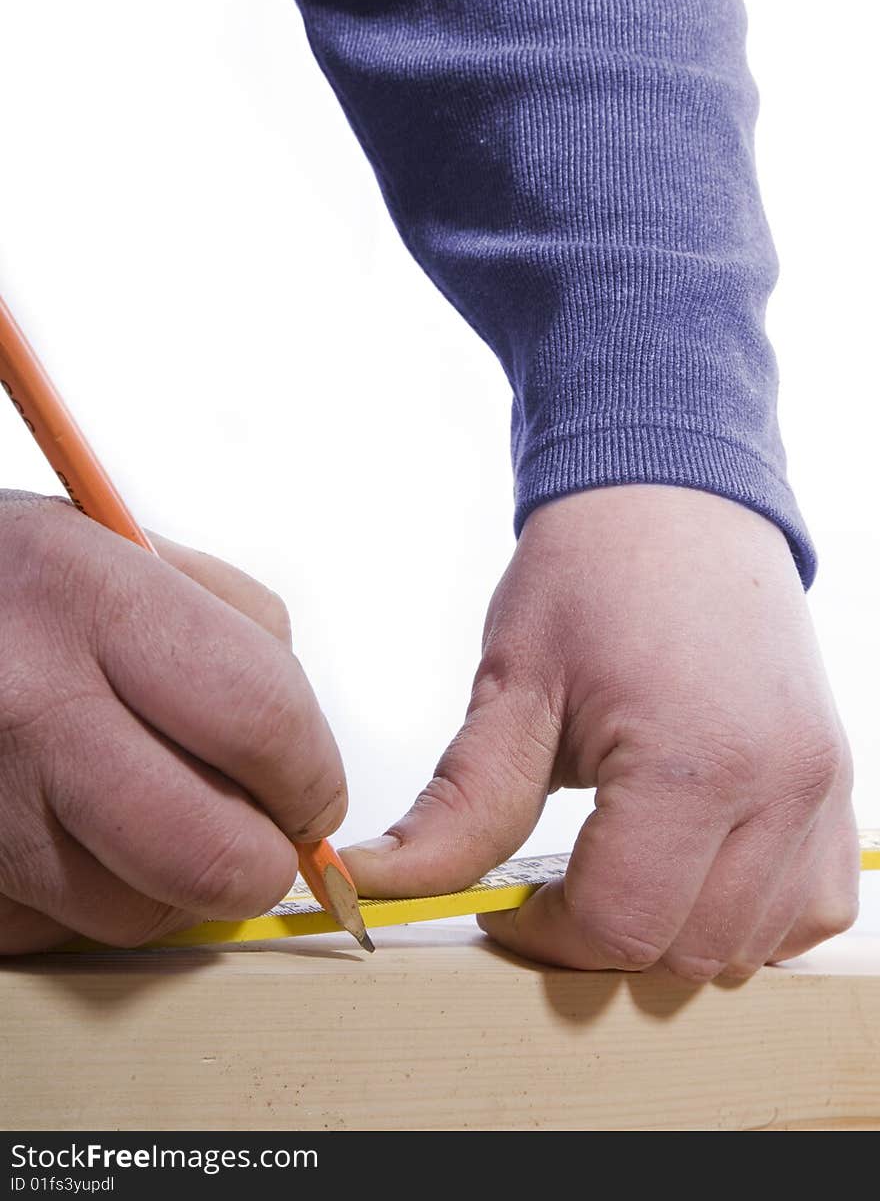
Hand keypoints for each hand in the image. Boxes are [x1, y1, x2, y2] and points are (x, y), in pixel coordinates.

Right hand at [0, 491, 344, 952]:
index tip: (312, 789)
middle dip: (261, 859)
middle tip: (259, 830)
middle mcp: (31, 707)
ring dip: (173, 883)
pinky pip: (59, 929)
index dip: (313, 775)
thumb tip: (300, 748)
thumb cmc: (18, 583)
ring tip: (150, 814)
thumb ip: (238, 628)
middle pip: (212, 855)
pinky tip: (77, 830)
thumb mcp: (127, 546)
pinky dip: (89, 896)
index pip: (262, 723)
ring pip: (138, 914)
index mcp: (95, 604)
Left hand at [342, 486, 858, 978]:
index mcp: (693, 763)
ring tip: (621, 864)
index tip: (509, 908)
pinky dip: (751, 912)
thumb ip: (459, 807)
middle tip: (555, 884)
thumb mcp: (514, 687)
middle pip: (685, 950)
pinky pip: (812, 907)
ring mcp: (821, 788)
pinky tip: (695, 864)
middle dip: (603, 938)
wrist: (671, 500)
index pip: (618, 927)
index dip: (545, 937)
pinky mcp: (837, 784)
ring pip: (750, 946)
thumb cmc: (593, 573)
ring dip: (675, 930)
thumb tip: (379, 880)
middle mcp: (779, 786)